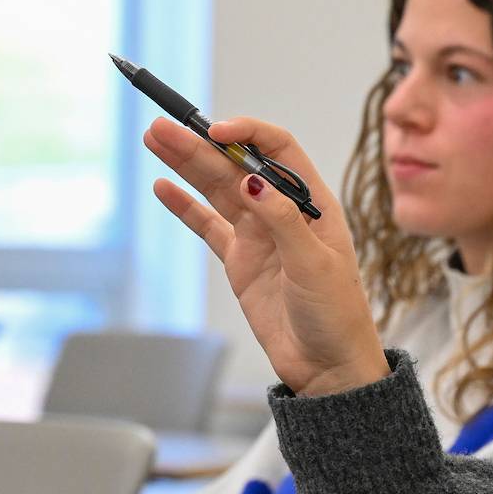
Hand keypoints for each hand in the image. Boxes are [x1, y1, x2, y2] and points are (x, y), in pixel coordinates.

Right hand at [146, 115, 388, 396]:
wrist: (328, 367)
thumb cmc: (336, 315)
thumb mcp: (314, 266)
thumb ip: (283, 222)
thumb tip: (252, 180)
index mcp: (315, 204)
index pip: (279, 151)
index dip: (248, 134)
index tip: (216, 131)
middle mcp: (285, 213)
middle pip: (238, 166)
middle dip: (201, 145)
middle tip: (163, 126)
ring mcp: (260, 236)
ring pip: (217, 190)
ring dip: (187, 165)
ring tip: (155, 138)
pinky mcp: (241, 262)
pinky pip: (208, 227)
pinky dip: (186, 207)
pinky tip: (163, 186)